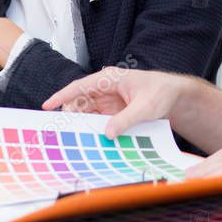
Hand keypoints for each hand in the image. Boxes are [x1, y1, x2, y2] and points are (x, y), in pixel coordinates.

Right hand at [42, 67, 189, 138]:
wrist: (174, 96)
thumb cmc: (161, 92)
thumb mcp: (145, 106)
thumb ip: (126, 119)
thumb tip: (107, 133)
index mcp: (109, 79)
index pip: (80, 86)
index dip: (62, 96)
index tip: (47, 105)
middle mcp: (105, 88)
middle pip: (80, 103)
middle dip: (70, 116)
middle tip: (62, 134)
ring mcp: (108, 101)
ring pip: (86, 114)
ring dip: (81, 126)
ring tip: (73, 141)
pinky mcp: (113, 112)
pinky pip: (97, 121)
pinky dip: (92, 130)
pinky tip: (90, 142)